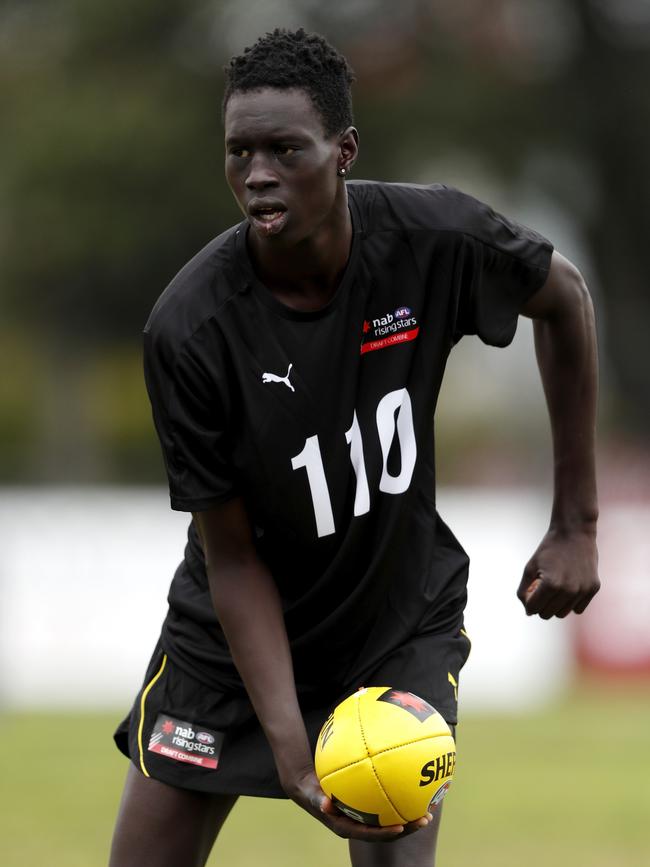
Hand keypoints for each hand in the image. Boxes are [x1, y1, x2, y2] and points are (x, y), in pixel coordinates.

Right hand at [283, 768, 431, 841]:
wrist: (312, 791)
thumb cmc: (313, 792)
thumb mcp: (313, 796)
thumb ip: (318, 799)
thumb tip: (323, 803)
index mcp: (349, 827)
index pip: (372, 834)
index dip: (387, 833)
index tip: (401, 827)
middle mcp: (362, 826)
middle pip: (389, 831)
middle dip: (409, 827)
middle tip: (425, 819)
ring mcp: (367, 818)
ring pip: (393, 820)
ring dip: (411, 816)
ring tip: (430, 808)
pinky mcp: (370, 809)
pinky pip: (388, 806)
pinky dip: (402, 799)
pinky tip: (415, 786)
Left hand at [517, 525, 599, 618]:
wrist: (574, 532)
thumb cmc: (549, 548)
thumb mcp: (530, 567)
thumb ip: (523, 589)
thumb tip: (527, 612)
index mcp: (551, 585)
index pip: (533, 608)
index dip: (528, 603)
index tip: (529, 594)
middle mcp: (569, 591)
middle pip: (547, 614)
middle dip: (540, 605)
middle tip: (540, 591)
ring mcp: (583, 590)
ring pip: (563, 613)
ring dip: (554, 605)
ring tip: (553, 588)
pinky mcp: (593, 588)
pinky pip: (578, 609)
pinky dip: (570, 603)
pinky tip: (567, 588)